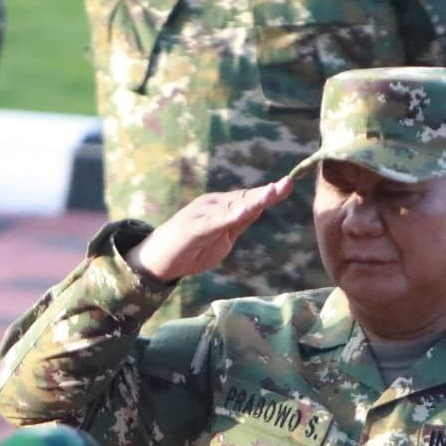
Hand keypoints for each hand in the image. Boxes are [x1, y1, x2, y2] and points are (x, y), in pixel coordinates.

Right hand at [126, 175, 295, 283]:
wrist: (156, 261)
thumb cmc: (190, 249)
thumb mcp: (221, 237)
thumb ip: (237, 222)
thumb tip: (257, 207)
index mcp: (221, 207)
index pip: (248, 198)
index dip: (268, 193)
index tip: (288, 183)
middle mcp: (211, 205)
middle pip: (242, 198)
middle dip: (265, 193)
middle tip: (286, 183)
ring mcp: (200, 214)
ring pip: (230, 206)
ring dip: (251, 200)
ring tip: (271, 193)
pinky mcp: (190, 227)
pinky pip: (212, 222)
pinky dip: (228, 216)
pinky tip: (242, 212)